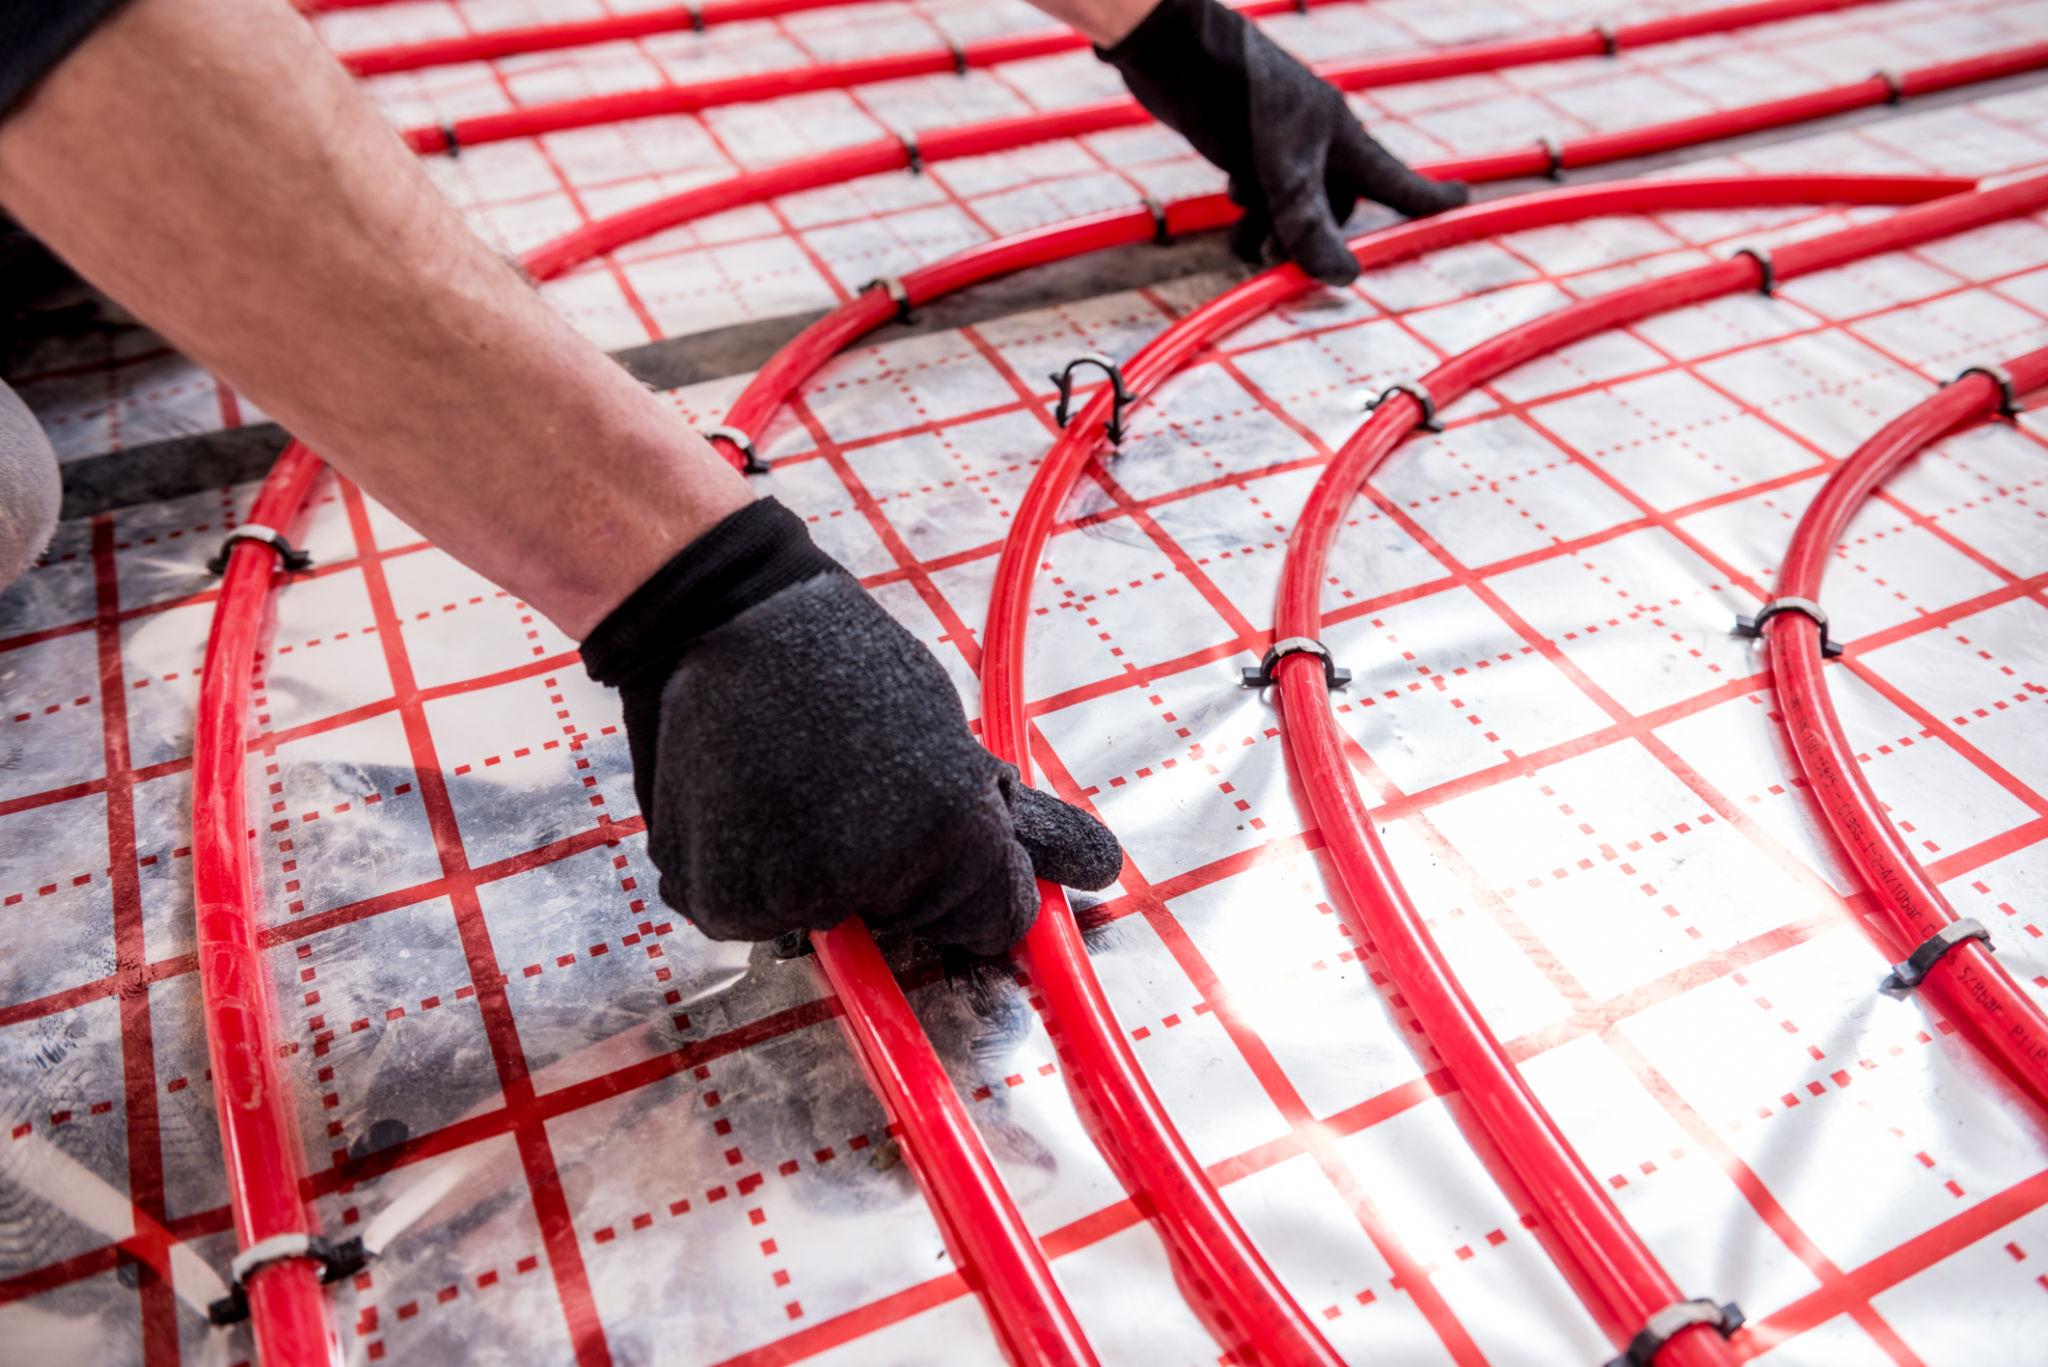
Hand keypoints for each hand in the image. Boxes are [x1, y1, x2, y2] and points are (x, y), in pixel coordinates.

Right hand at [581, 499, 1123, 954]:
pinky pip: (756, 918)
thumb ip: (1024, 823)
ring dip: (817, 878)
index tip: (932, 826)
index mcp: (950, 830)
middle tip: (851, 792)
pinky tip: (748, 808)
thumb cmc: (848, 669)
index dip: (974, 878)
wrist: (726, 621)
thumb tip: (1103, 872)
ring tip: (792, 791)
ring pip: (830, 924)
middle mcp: (873, 874)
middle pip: (911, 924)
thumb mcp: (953, 740)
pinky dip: (751, 879)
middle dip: (894, 877)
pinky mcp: (717, 898)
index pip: (998, 920)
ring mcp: (789, 892)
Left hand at [1098, 0, 1467, 284]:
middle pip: (1333, 206)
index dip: (1426, 197)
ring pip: (1290, 203)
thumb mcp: (1283, 171)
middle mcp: (1316, 140)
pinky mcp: (1241, 141)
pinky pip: (1259, 188)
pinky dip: (1249, 205)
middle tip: (1276, 259)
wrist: (1179, 50)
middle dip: (1312, 240)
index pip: (1394, 178)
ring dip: (1272, 231)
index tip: (1462, 201)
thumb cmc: (1243, 97)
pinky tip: (1233, 196)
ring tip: (1247, 243)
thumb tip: (1346, 278)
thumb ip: (1309, 226)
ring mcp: (1277, 141)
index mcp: (1342, 137)